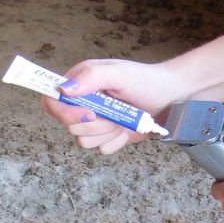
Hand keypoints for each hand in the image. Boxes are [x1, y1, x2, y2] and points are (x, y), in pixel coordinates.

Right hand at [40, 58, 187, 153]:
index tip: (89, 113)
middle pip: (69, 125)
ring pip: (84, 140)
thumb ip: (92, 77)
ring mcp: (95, 122)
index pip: (52, 100)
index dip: (64, 112)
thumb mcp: (120, 73)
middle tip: (115, 112)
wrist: (171, 98)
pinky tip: (128, 129)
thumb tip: (64, 89)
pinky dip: (117, 141)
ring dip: (107, 132)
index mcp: (80, 83)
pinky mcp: (107, 136)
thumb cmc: (147, 81)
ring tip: (124, 119)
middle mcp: (83, 103)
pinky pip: (101, 149)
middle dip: (96, 123)